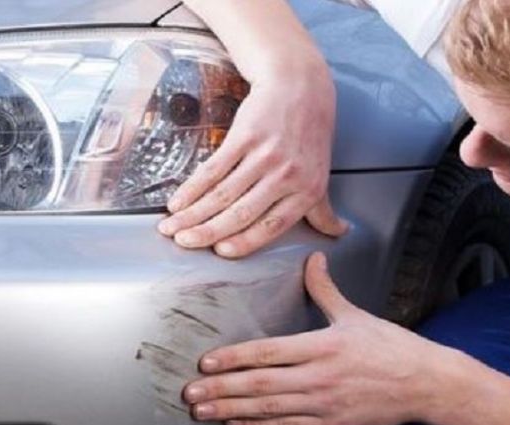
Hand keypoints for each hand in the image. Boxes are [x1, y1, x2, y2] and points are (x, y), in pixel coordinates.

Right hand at [157, 62, 347, 258]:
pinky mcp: (244, 136)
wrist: (300, 86)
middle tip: (184, 243)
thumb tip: (338, 233)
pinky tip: (178, 201)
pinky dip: (192, 188)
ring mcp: (264, 155)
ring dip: (193, 214)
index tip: (220, 252)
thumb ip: (322, 209)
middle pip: (241, 213)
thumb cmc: (310, 134)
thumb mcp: (321, 174)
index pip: (271, 226)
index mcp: (306, 191)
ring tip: (171, 227)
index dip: (244, 242)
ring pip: (222, 194)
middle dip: (208, 232)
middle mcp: (286, 176)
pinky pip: (213, 169)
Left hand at [181, 252, 459, 424]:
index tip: (207, 362)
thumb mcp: (356, 315)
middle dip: (221, 389)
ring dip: (231, 410)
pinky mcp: (329, 424)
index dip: (234, 358)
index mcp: (323, 346)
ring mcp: (323, 404)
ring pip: (268, 409)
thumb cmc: (393, 349)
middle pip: (260, 384)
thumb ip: (326, 290)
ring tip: (203, 412)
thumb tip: (313, 261)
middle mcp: (319, 378)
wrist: (424, 385)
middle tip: (190, 393)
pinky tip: (236, 423)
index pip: (268, 352)